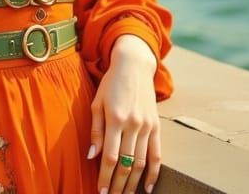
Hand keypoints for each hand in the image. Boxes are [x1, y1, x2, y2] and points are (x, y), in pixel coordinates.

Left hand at [88, 34, 161, 193]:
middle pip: (125, 163)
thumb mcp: (97, 103)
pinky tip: (147, 187)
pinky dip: (154, 173)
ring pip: (141, 162)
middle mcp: (133, 124)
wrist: (134, 65)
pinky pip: (157, 154)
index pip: (109, 156)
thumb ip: (95, 131)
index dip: (105, 177)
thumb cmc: (111, 84)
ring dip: (132, 183)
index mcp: (115, 119)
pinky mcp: (156, 126)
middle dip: (117, 185)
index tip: (100, 192)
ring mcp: (147, 126)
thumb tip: (91, 157)